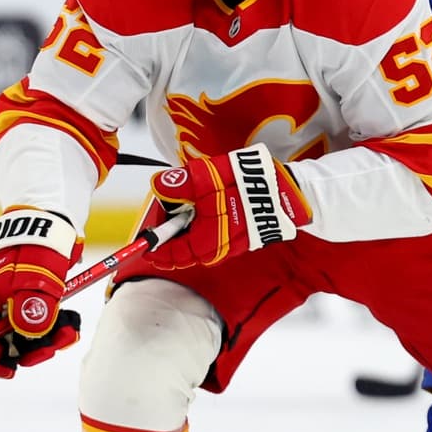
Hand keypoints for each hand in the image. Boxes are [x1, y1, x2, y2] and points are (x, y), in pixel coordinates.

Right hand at [0, 207, 82, 378]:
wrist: (55, 220)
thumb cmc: (39, 244)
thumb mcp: (34, 275)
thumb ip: (32, 305)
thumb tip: (30, 335)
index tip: (7, 372)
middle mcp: (7, 303)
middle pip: (11, 340)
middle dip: (32, 349)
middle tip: (54, 347)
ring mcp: (25, 301)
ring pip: (33, 333)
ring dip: (51, 339)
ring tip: (70, 331)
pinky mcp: (44, 298)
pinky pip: (49, 323)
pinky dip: (60, 327)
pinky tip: (72, 323)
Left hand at [136, 145, 310, 271]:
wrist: (288, 191)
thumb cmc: (249, 185)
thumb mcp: (209, 177)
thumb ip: (181, 182)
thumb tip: (159, 185)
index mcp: (207, 240)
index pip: (172, 255)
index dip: (155, 249)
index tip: (143, 243)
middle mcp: (219, 249)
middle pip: (185, 253)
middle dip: (171, 240)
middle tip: (162, 222)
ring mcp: (232, 246)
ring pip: (200, 247)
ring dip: (187, 234)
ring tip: (184, 212)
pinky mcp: (243, 240)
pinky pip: (215, 241)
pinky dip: (203, 231)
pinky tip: (206, 212)